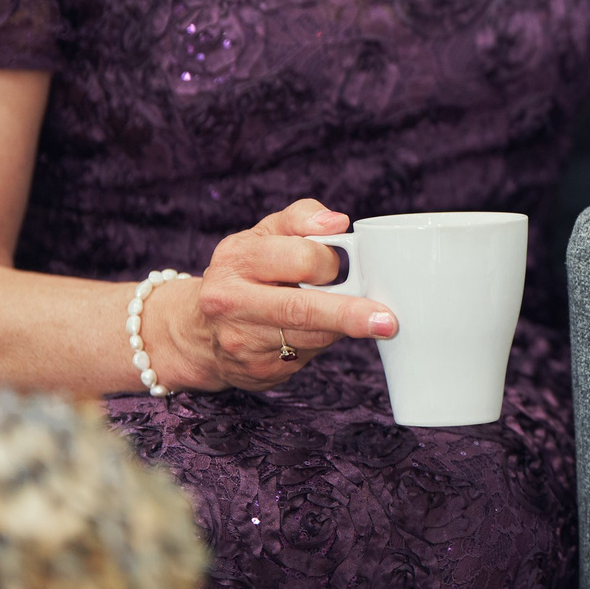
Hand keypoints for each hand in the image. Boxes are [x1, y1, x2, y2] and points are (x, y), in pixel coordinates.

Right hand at [159, 199, 399, 391]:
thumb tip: (337, 222)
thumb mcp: (266, 233)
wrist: (201, 330)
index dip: (330, 261)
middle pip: (301, 309)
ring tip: (359, 317)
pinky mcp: (256, 370)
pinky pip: (306, 357)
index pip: (299, 259)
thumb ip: (302, 217)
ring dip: (340, 327)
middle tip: (387, 321)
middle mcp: (231, 302)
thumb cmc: (248, 271)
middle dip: (349, 314)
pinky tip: (319, 331)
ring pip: (310, 336)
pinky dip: (322, 343)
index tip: (344, 264)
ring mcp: (240, 341)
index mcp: (237, 259)